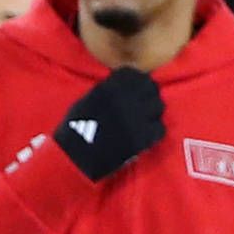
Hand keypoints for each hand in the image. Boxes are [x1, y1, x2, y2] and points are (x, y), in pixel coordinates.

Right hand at [51, 66, 166, 181]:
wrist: (74, 159)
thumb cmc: (74, 130)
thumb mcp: (87, 101)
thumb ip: (106, 91)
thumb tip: (122, 87)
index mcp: (109, 88)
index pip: (135, 74)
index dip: (137, 81)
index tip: (135, 89)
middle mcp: (125, 99)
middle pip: (151, 88)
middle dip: (148, 96)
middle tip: (143, 106)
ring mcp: (135, 118)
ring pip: (158, 107)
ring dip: (153, 113)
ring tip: (144, 121)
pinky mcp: (142, 137)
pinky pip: (159, 129)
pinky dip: (154, 132)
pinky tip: (145, 136)